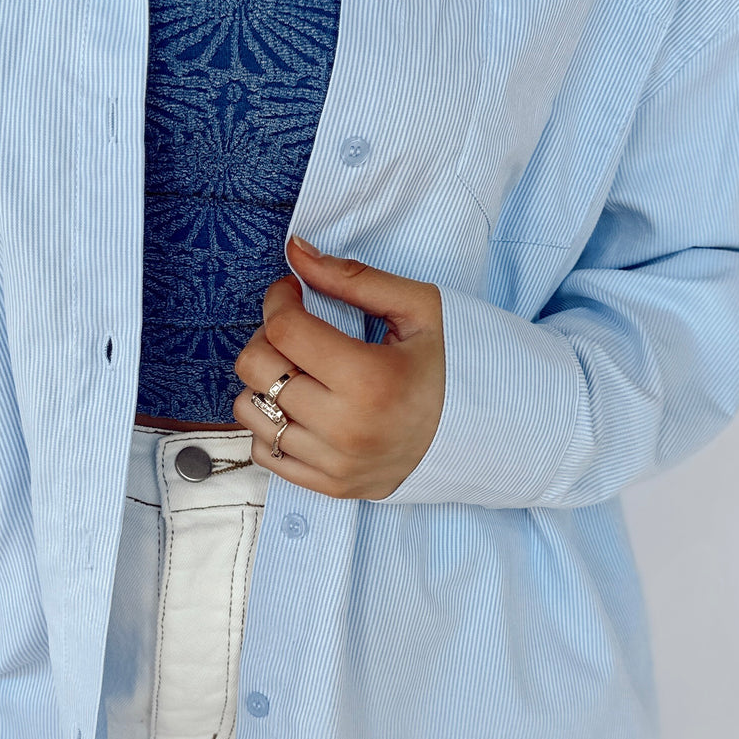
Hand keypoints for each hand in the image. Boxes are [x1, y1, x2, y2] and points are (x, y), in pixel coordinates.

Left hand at [233, 235, 445, 499]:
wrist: (489, 433)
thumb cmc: (456, 365)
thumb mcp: (419, 309)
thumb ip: (354, 278)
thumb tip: (296, 251)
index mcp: (370, 379)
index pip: (283, 329)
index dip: (279, 299)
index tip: (293, 291)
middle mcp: (346, 428)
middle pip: (256, 369)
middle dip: (266, 337)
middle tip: (296, 329)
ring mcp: (336, 463)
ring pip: (249, 412)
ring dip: (263, 382)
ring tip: (298, 370)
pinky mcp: (331, 486)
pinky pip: (264, 453)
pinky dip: (269, 424)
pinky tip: (298, 406)